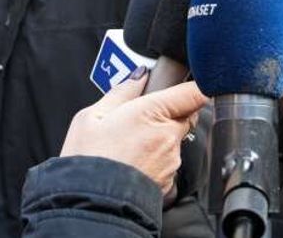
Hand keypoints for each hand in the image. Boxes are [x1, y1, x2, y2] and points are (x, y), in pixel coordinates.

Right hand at [60, 73, 207, 193]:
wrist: (91, 205)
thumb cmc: (88, 160)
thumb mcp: (92, 116)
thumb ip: (121, 92)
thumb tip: (138, 77)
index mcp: (153, 112)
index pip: (194, 93)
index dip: (194, 86)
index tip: (186, 84)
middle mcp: (169, 136)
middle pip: (184, 116)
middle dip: (168, 113)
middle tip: (139, 117)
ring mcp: (171, 160)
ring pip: (174, 140)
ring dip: (160, 138)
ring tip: (127, 145)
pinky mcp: (168, 181)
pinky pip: (167, 162)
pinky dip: (155, 159)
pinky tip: (131, 163)